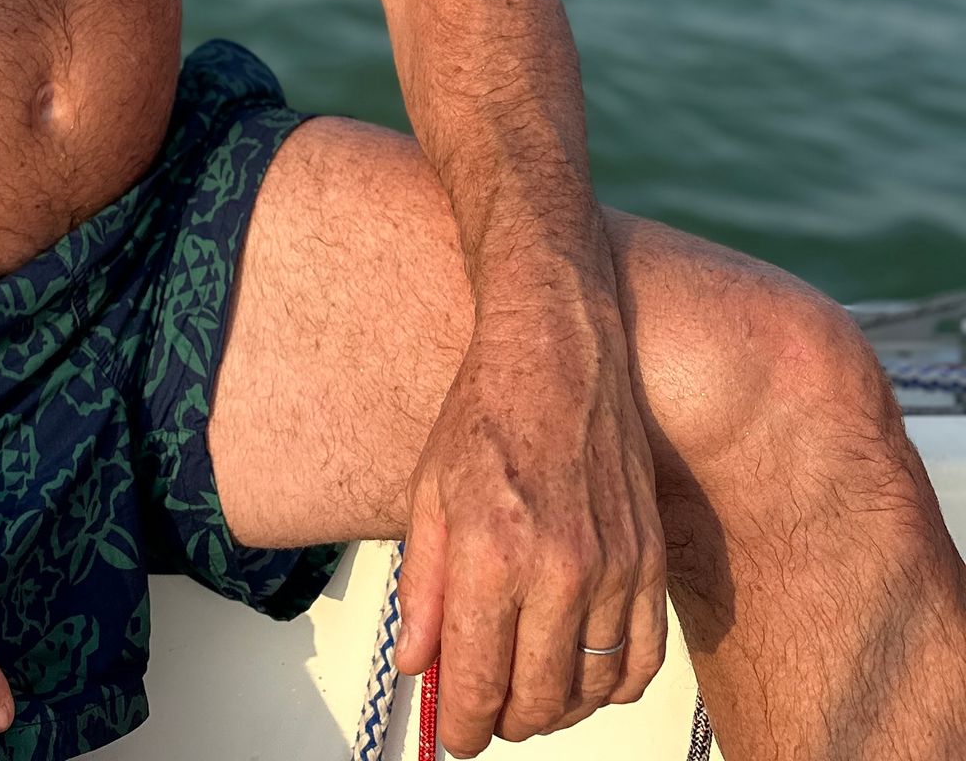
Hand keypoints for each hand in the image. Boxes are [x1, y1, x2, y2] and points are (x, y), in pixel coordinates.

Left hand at [392, 293, 667, 753]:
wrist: (556, 346)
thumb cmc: (488, 410)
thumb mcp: (428, 493)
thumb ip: (422, 590)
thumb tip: (416, 664)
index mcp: (492, 551)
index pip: (477, 681)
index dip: (460, 725)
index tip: (453, 734)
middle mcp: (559, 567)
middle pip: (536, 700)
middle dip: (503, 720)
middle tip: (484, 709)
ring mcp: (614, 566)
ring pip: (589, 690)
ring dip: (555, 707)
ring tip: (527, 689)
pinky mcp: (650, 560)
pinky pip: (641, 661)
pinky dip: (611, 685)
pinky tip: (582, 672)